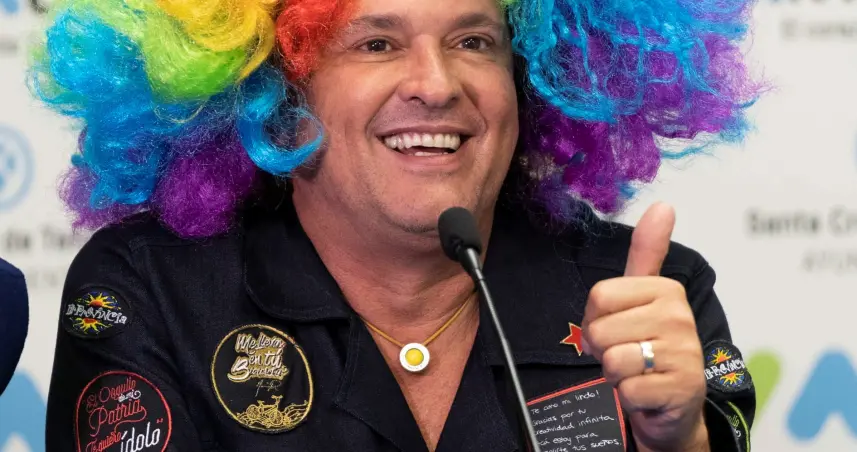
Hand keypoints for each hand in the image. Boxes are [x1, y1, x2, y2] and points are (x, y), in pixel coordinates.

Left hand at [581, 203, 708, 450]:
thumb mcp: (642, 297)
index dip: (595, 318)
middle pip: (600, 329)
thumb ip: (646, 253)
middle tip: (628, 354)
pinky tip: (646, 391)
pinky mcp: (680, 387)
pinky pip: (626, 388)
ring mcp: (683, 353)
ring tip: (636, 372)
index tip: (615, 328)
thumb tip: (664, 205)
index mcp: (666, 289)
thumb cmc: (650, 347)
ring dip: (615, 373)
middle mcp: (679, 316)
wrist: (674, 406)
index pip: (598, 296)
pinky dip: (628, 395)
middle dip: (603, 349)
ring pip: (612, 359)